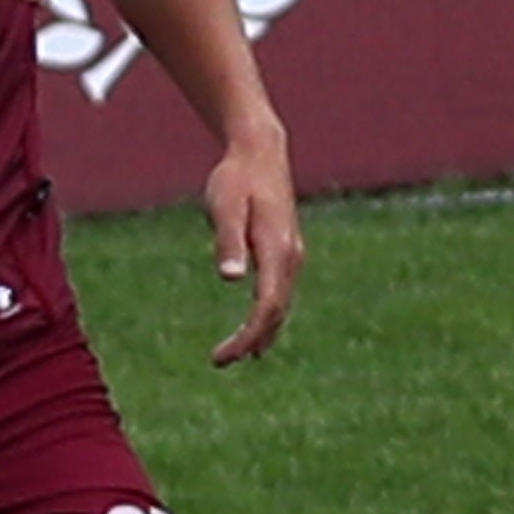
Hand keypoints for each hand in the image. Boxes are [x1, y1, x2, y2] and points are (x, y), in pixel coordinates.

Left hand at [203, 129, 300, 365]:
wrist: (261, 152)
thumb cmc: (236, 178)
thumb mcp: (224, 206)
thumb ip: (228, 241)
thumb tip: (231, 278)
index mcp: (277, 251)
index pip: (266, 308)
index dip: (247, 336)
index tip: (223, 355)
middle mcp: (291, 259)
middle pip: (276, 314)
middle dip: (251, 341)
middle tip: (220, 361)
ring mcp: (293, 257)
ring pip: (281, 307)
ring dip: (261, 333)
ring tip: (235, 355)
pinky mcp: (287, 253)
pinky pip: (280, 295)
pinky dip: (268, 317)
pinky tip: (255, 329)